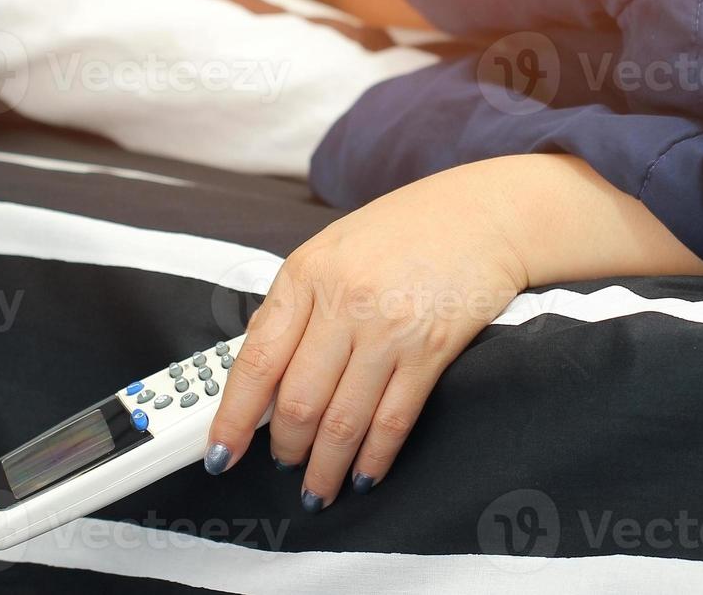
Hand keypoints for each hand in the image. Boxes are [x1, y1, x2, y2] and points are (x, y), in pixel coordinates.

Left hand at [202, 154, 702, 511]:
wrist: (484, 214)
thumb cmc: (404, 230)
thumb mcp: (331, 251)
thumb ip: (296, 307)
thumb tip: (260, 376)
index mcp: (306, 273)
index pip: (256, 361)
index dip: (232, 417)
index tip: (218, 453)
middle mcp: (344, 301)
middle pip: (297, 400)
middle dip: (283, 447)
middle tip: (281, 463)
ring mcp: (390, 328)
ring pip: (342, 421)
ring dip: (325, 467)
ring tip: (317, 486)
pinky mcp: (432, 349)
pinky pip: (393, 420)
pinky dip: (373, 458)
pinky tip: (363, 475)